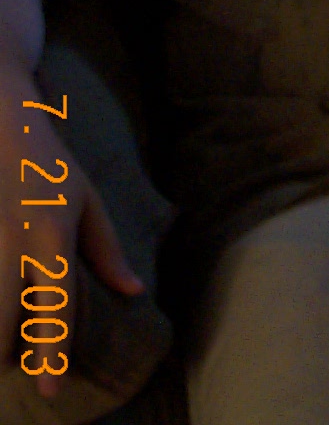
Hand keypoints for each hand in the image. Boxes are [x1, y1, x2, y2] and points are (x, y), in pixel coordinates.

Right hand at [0, 90, 143, 397]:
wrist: (1, 122)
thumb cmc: (49, 162)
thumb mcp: (87, 199)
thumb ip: (107, 249)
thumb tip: (133, 291)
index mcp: (54, 231)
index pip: (56, 304)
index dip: (54, 352)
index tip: (52, 389)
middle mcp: (15, 240)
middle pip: (5, 321)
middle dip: (10, 354)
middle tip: (21, 364)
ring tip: (6, 342)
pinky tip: (0, 310)